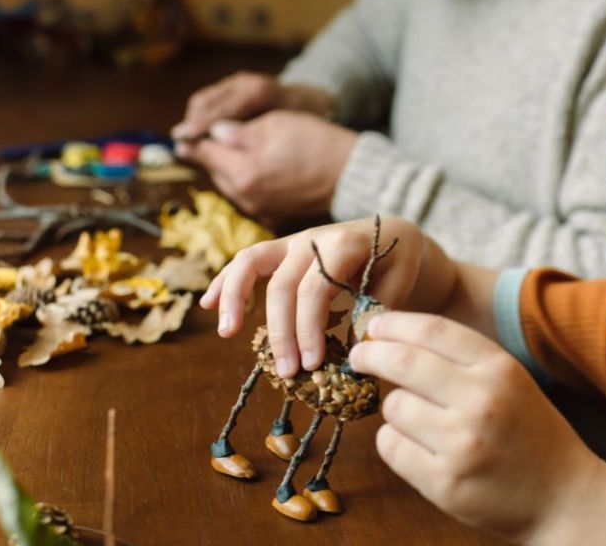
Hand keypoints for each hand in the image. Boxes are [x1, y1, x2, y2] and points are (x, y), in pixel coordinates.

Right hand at [171, 71, 333, 141]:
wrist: (310, 100)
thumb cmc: (301, 120)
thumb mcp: (283, 129)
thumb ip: (255, 134)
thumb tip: (221, 143)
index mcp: (258, 91)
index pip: (221, 109)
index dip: (200, 125)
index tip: (183, 139)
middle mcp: (243, 82)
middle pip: (205, 102)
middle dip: (192, 123)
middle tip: (181, 145)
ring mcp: (235, 82)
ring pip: (203, 100)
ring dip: (194, 121)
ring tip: (189, 142)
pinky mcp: (230, 86)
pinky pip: (208, 100)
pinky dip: (201, 117)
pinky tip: (201, 135)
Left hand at [181, 110, 357, 223]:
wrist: (354, 175)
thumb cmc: (318, 143)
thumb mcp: (275, 124)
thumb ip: (237, 131)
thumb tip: (213, 134)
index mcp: (243, 172)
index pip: (205, 154)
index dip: (194, 142)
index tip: (183, 137)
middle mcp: (247, 197)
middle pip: (217, 173)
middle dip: (213, 158)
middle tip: (209, 143)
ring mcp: (262, 211)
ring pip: (233, 187)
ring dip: (232, 172)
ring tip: (239, 157)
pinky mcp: (276, 217)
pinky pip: (251, 198)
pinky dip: (250, 184)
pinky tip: (263, 172)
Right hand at [200, 217, 426, 377]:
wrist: (394, 233)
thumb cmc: (398, 262)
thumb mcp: (399, 283)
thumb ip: (374, 312)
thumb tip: (351, 352)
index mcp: (344, 244)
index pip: (315, 288)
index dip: (309, 327)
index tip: (313, 363)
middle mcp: (312, 239)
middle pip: (282, 285)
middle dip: (281, 332)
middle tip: (287, 372)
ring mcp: (292, 242)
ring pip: (251, 262)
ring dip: (234, 296)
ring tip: (227, 332)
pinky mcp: (281, 250)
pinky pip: (247, 261)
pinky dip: (226, 281)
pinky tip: (207, 305)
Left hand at [349, 312, 601, 542]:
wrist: (564, 497)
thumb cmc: (530, 434)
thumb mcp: (511, 382)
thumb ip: (462, 360)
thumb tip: (393, 337)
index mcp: (500, 369)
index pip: (433, 330)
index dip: (394, 323)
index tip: (374, 325)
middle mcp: (481, 401)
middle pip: (402, 361)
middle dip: (371, 354)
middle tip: (360, 356)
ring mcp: (462, 443)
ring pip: (393, 407)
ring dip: (394, 410)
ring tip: (417, 421)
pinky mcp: (445, 482)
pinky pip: (392, 447)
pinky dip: (396, 443)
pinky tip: (419, 448)